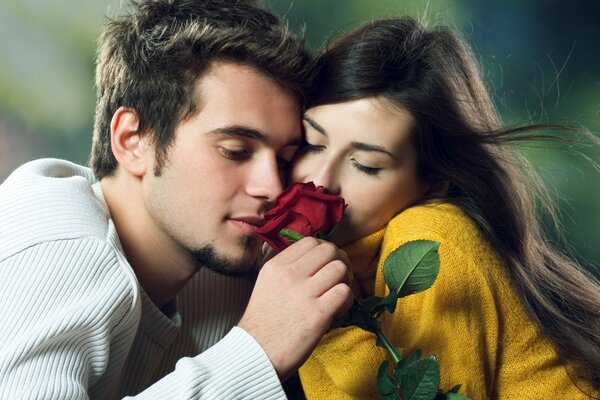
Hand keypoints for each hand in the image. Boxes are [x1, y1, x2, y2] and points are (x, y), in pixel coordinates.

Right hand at [238, 237, 353, 380]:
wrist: (256, 354)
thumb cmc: (263, 323)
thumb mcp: (266, 284)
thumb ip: (287, 268)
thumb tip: (313, 258)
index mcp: (276, 266)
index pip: (310, 241)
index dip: (325, 250)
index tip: (327, 264)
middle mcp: (289, 275)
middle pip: (329, 250)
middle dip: (340, 261)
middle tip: (339, 276)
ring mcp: (304, 293)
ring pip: (339, 268)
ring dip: (346, 280)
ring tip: (339, 293)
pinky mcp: (317, 314)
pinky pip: (345, 292)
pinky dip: (348, 299)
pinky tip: (339, 308)